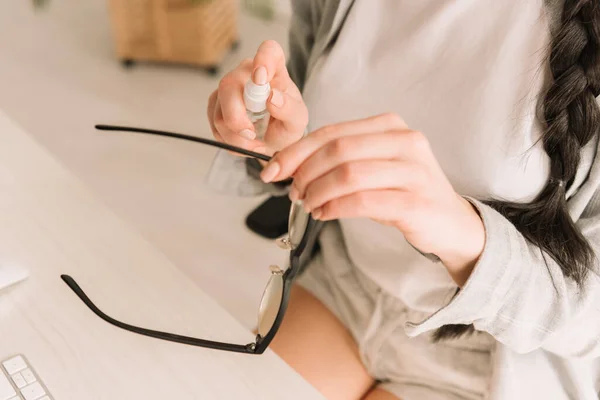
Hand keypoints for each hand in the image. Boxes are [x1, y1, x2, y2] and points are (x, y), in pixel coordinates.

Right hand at [207, 40, 307, 155]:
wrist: (272, 140)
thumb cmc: (286, 124)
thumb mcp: (297, 121)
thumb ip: (289, 109)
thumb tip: (272, 97)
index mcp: (274, 68)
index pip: (269, 51)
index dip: (263, 59)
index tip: (261, 79)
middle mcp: (247, 72)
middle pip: (229, 84)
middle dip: (236, 117)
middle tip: (251, 135)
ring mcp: (228, 87)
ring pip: (219, 111)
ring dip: (236, 136)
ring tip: (254, 142)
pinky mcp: (215, 103)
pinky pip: (214, 123)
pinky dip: (229, 140)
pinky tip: (242, 141)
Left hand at [259, 113, 484, 284]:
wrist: (450, 221)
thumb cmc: (403, 192)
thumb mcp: (374, 166)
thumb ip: (340, 159)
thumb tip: (289, 165)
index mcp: (390, 126)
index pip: (332, 132)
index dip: (296, 151)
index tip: (272, 169)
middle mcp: (406, 141)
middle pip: (338, 150)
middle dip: (305, 172)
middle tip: (293, 192)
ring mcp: (414, 171)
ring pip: (348, 174)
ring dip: (318, 192)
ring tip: (309, 205)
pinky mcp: (416, 201)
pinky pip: (363, 201)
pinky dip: (335, 208)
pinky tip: (324, 214)